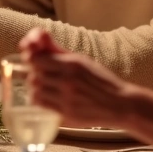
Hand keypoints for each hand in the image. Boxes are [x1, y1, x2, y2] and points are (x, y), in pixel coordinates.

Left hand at [19, 28, 137, 127]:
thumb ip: (59, 51)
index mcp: (72, 64)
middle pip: (34, 76)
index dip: (32, 60)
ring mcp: (66, 98)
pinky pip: (41, 105)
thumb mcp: (83, 61)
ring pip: (35, 91)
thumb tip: (40, 38)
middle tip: (39, 75)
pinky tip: (44, 97)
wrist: (119, 104)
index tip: (36, 62)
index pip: (37, 60)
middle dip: (33, 74)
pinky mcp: (66, 113)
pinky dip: (38, 100)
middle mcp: (67, 81)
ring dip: (35, 88)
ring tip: (43, 87)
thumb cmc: (102, 80)